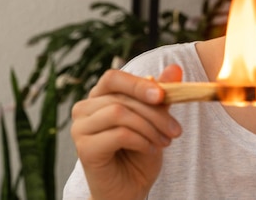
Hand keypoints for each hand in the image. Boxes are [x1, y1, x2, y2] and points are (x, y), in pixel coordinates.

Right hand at [70, 65, 182, 199]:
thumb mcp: (155, 120)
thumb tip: (175, 68)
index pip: (114, 77)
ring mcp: (80, 128)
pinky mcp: (84, 148)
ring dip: (149, 128)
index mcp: (99, 96)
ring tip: (164, 141)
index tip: (163, 96)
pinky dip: (141, 140)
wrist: (129, 189)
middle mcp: (84, 108)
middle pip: (122, 98)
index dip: (138, 84)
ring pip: (119, 113)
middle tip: (175, 130)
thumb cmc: (140, 152)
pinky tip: (151, 149)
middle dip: (154, 113)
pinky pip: (118, 134)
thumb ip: (161, 95)